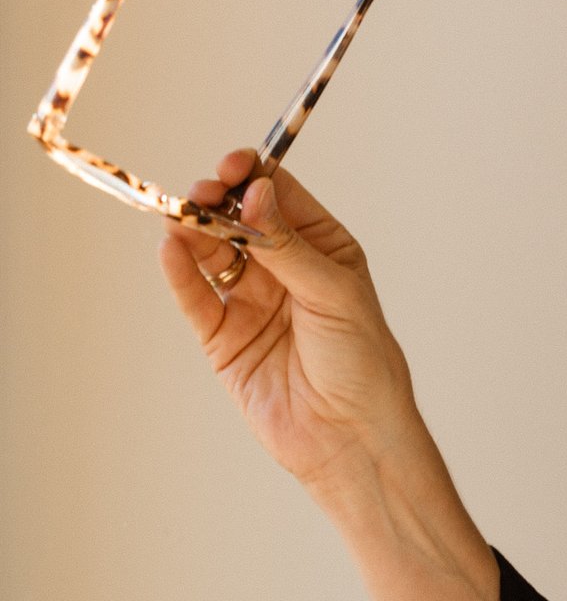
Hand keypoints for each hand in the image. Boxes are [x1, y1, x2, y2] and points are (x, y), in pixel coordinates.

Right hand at [157, 153, 423, 495]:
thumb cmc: (362, 361)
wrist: (351, 435)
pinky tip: (170, 249)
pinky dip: (179, 273)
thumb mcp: (334, 292)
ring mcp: (250, 302)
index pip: (277, 197)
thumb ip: (289, 245)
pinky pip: (195, 298)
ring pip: (210, 254)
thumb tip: (256, 193)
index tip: (233, 166)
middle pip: (236, 219)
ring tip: (180, 217)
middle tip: (202, 194)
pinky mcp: (224, 338)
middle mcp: (282, 270)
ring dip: (192, 231)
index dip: (252, 176)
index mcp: (321, 249)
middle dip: (216, 201)